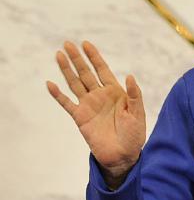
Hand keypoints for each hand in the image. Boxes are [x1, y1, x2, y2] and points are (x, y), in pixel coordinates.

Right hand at [47, 41, 145, 184]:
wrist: (123, 155)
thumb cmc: (134, 135)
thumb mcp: (138, 113)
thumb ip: (135, 95)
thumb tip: (130, 76)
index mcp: (115, 92)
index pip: (102, 69)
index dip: (94, 57)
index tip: (85, 44)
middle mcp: (99, 96)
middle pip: (86, 73)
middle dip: (77, 58)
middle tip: (67, 43)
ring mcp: (88, 106)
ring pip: (75, 83)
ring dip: (66, 70)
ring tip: (58, 55)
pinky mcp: (80, 118)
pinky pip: (66, 104)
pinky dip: (58, 95)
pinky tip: (50, 84)